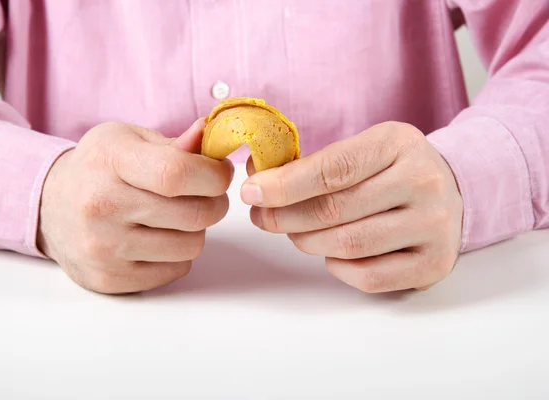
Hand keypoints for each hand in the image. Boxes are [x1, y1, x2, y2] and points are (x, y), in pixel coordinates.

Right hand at [38, 120, 232, 293]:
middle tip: (206, 195)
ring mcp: (102, 248)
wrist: (49, 206)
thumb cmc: (99, 168)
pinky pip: (175, 271)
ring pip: (191, 246)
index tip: (219, 173)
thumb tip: (209, 135)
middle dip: (214, 203)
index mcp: (109, 161)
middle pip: (194, 214)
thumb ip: (174, 143)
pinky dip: (177, 255)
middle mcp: (101, 206)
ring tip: (176, 217)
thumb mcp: (128, 139)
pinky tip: (158, 238)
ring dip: (195, 231)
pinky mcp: (108, 279)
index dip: (214, 176)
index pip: (177, 174)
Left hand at [242, 122, 462, 292]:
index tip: (251, 192)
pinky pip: (368, 276)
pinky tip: (330, 253)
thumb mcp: (363, 148)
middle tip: (261, 218)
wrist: (453, 191)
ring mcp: (433, 226)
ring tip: (295, 233)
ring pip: (348, 245)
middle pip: (335, 210)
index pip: (332, 169)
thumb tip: (258, 180)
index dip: (284, 185)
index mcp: (398, 144)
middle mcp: (423, 182)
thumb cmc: (393, 170)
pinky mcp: (434, 263)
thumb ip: (315, 163)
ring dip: (307, 242)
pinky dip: (337, 268)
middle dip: (284, 217)